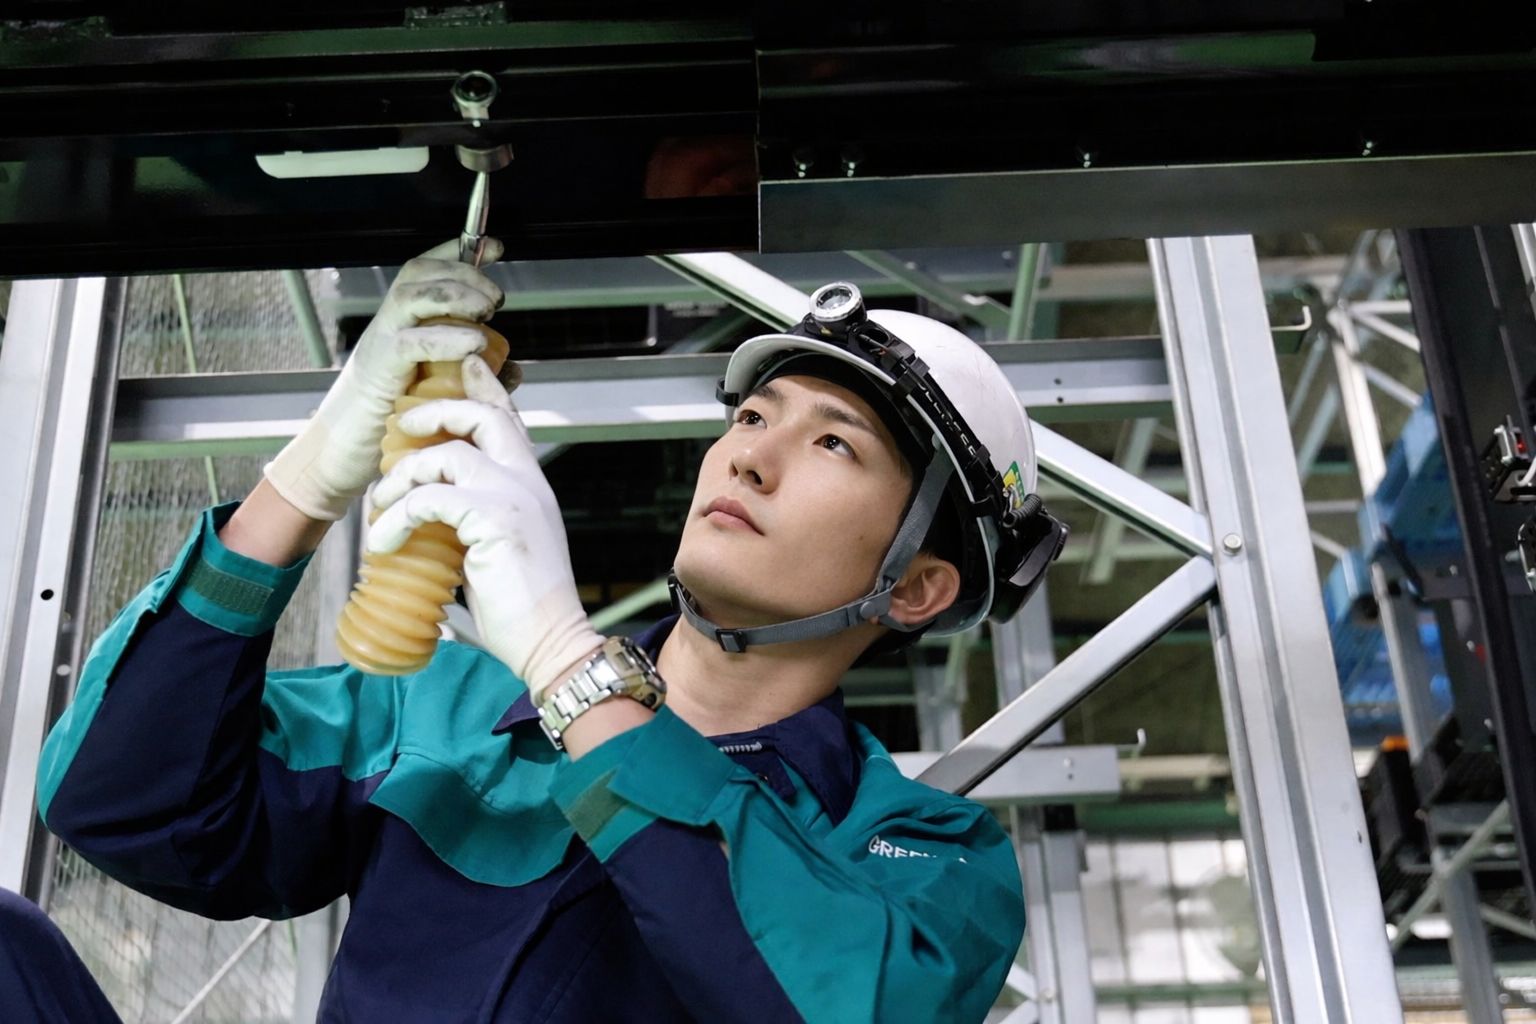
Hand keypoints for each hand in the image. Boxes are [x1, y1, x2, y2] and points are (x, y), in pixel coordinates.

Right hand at [264, 238, 505, 520]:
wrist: (341, 459)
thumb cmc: (390, 426)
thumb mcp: (442, 394)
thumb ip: (477, 377)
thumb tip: (516, 366)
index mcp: (403, 324)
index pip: (426, 271)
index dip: (459, 251)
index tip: (495, 248)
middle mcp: (389, 325)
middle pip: (420, 273)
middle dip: (464, 272)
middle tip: (495, 296)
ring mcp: (380, 344)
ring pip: (412, 294)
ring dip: (456, 294)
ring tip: (488, 310)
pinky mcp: (378, 371)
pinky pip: (410, 342)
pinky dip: (446, 337)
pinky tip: (475, 343)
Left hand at [365, 355, 602, 700]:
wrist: (550, 642)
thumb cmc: (524, 613)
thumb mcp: (497, 559)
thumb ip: (474, 537)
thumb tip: (437, 550)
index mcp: (532, 487)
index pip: (510, 422)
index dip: (485, 389)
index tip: (463, 366)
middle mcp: (528, 483)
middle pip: (483, 416)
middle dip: (436, 412)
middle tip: (402, 428)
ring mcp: (514, 497)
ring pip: (447, 453)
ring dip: (403, 476)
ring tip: (381, 507)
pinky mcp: (494, 519)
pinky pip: (431, 497)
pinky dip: (398, 517)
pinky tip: (383, 544)